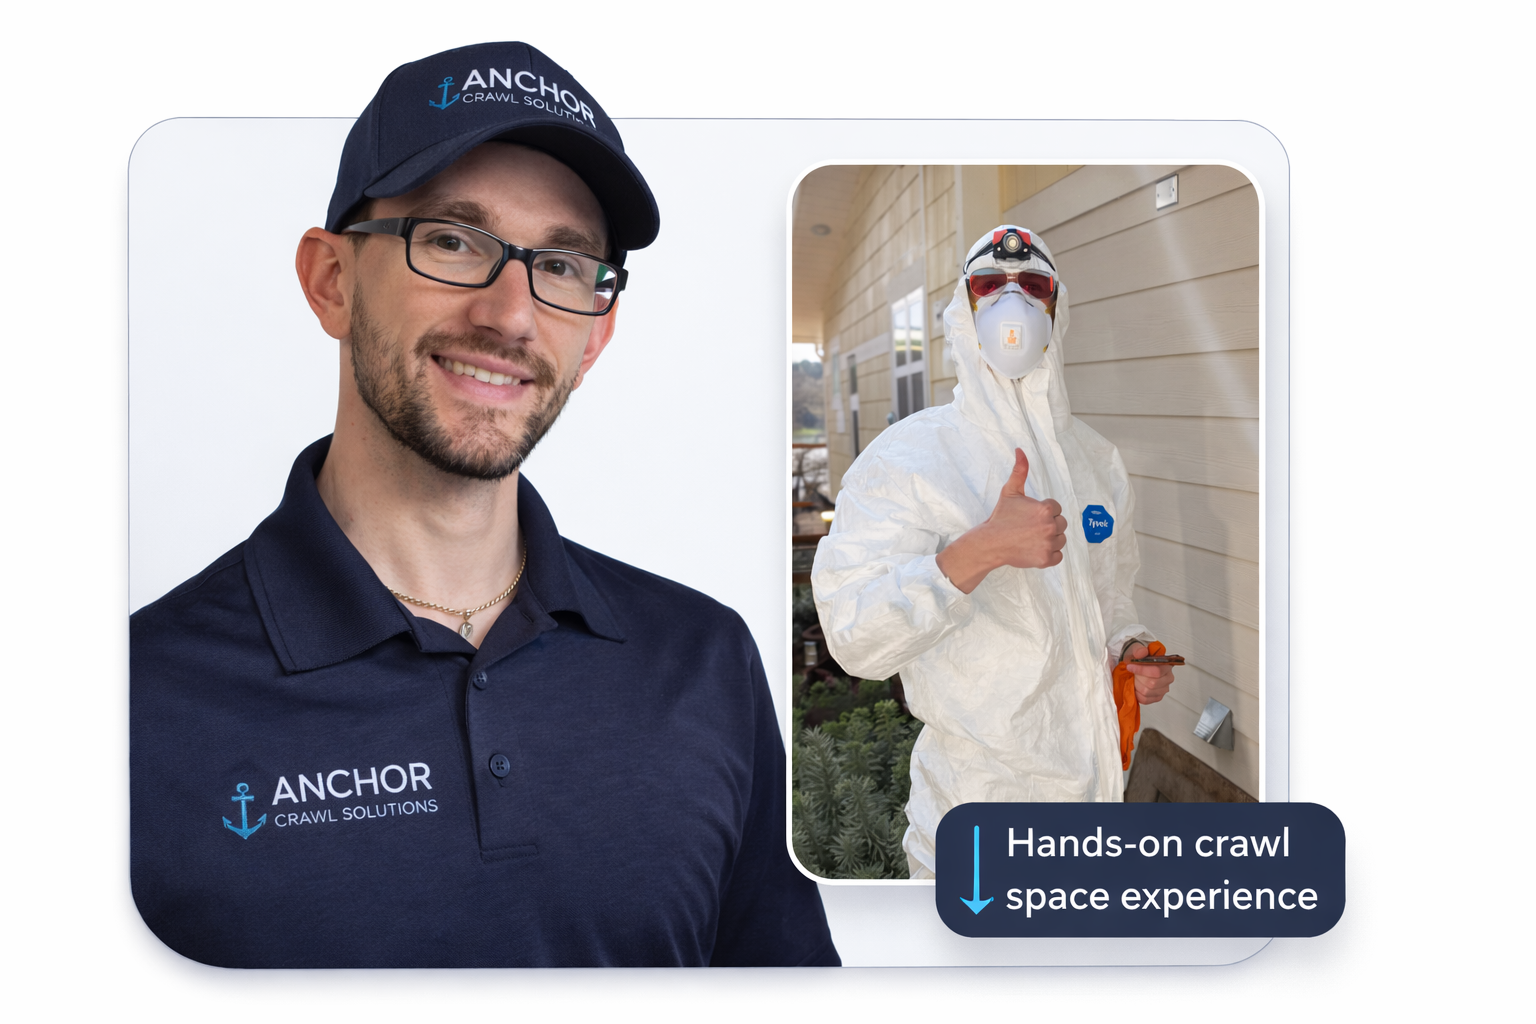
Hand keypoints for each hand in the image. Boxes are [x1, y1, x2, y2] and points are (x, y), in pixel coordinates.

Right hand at [936, 449, 1067, 592]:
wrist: (990, 543)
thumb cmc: (1001, 517)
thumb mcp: (1010, 491)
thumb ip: (1019, 471)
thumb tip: (1020, 450)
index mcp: (1045, 509)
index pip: (1056, 508)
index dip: (1043, 511)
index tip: (1030, 516)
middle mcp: (1050, 526)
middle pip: (1061, 524)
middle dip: (1048, 525)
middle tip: (1030, 528)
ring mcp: (1048, 544)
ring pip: (1061, 540)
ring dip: (1050, 539)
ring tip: (1032, 538)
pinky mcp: (1045, 559)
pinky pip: (1058, 556)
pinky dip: (1050, 554)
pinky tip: (1036, 548)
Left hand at [1124, 642, 1174, 703]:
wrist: (1136, 664)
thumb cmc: (1138, 657)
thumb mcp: (1136, 649)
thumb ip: (1139, 649)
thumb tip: (1141, 652)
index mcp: (1166, 664)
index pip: (1157, 671)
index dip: (1141, 670)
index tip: (1130, 666)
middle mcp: (1168, 677)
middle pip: (1152, 683)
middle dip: (1138, 678)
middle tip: (1133, 674)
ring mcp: (1164, 689)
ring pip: (1147, 692)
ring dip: (1136, 686)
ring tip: (1134, 679)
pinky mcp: (1158, 697)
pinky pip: (1146, 700)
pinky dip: (1137, 694)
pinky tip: (1136, 687)